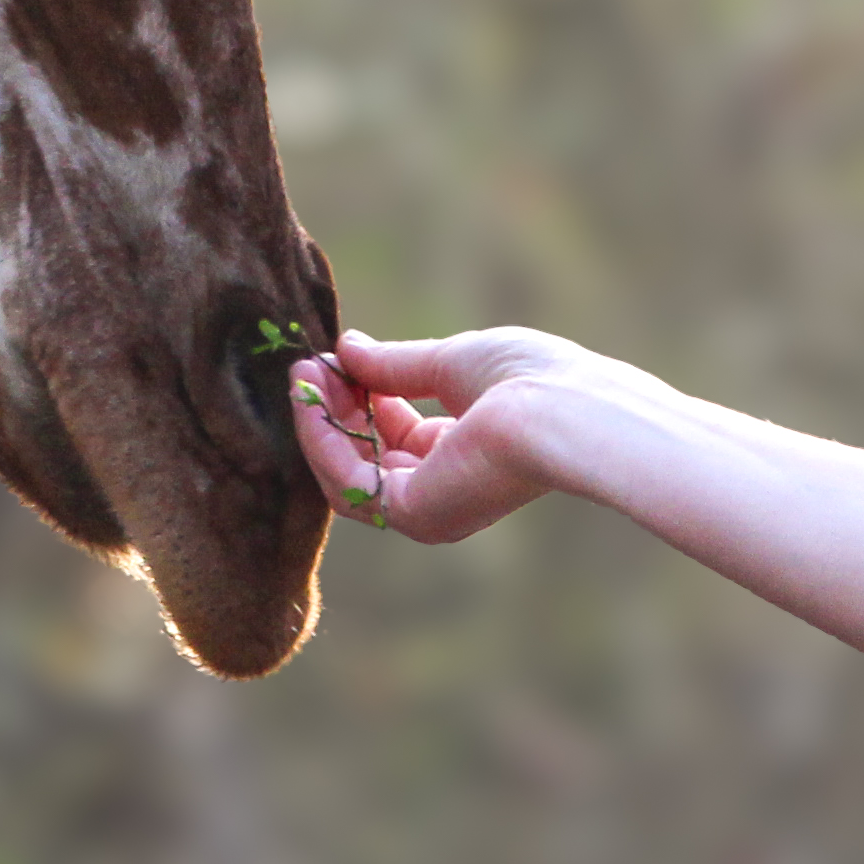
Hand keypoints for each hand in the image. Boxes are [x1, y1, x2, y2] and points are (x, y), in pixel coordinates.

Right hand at [288, 326, 607, 544]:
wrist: (558, 409)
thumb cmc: (527, 378)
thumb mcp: (449, 361)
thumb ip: (396, 364)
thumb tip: (346, 349)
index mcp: (466, 451)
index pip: (397, 432)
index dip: (362, 395)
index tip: (334, 361)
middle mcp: (444, 488)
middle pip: (368, 455)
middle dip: (335, 408)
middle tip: (308, 368)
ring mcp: (427, 508)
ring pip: (349, 472)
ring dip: (321, 423)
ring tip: (305, 376)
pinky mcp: (411, 513)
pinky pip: (348, 481)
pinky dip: (324, 439)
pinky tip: (315, 398)